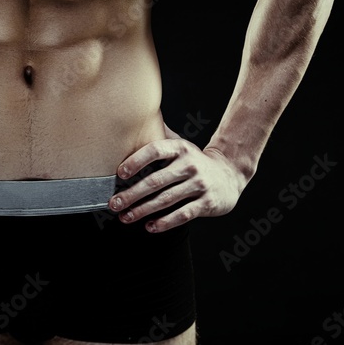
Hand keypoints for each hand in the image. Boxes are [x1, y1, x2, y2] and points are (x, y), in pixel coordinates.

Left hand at [108, 124, 246, 231]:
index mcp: (180, 148)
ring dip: (143, 210)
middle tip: (114, 203)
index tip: (119, 173)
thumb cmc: (195, 159)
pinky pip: (182, 214)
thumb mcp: (181, 144)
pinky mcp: (207, 203)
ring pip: (166, 200)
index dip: (136, 161)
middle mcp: (190, 164)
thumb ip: (160, 135)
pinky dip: (164, 222)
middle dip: (132, 194)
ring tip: (126, 216)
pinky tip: (150, 226)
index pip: (155, 151)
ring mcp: (199, 184)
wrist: (230, 173)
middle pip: (156, 180)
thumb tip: (134, 118)